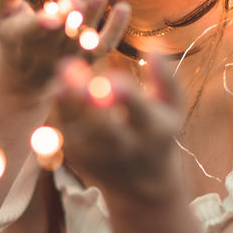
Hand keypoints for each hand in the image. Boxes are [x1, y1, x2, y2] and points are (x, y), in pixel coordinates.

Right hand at [0, 0, 130, 91]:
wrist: (26, 75)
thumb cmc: (13, 30)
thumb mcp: (0, 9)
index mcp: (22, 36)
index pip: (32, 31)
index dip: (43, 24)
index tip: (50, 14)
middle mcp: (47, 50)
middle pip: (62, 33)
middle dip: (71, 17)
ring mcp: (70, 56)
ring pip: (84, 39)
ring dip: (93, 18)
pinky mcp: (89, 58)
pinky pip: (105, 46)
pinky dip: (116, 29)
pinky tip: (123, 7)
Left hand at [52, 54, 185, 204]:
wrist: (142, 185)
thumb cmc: (159, 133)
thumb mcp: (172, 108)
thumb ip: (166, 78)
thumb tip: (153, 47)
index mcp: (152, 130)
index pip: (135, 108)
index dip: (119, 90)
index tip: (107, 74)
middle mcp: (124, 147)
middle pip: (98, 122)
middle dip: (82, 94)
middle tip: (67, 65)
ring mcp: (97, 155)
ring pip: (74, 124)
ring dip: (65, 95)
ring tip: (64, 72)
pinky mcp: (76, 156)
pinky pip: (62, 127)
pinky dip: (60, 106)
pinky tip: (64, 90)